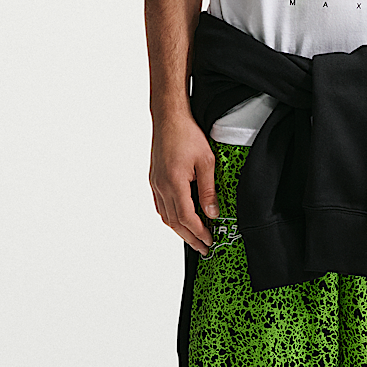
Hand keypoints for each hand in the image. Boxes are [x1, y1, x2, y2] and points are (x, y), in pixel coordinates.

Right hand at [149, 109, 217, 253]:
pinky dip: (170, 217)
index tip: (209, 241)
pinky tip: (179, 219)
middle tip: (203, 248)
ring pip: (165, 216)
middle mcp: (161, 186)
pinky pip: (160, 206)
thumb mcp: (206, 162)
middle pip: (174, 222)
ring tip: (193, 238)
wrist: (169, 118)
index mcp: (173, 183)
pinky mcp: (154, 179)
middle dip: (190, 238)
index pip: (186, 218)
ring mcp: (155, 183)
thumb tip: (212, 212)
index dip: (198, 233)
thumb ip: (208, 190)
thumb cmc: (186, 134)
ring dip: (179, 230)